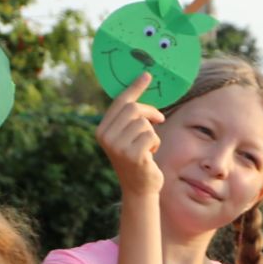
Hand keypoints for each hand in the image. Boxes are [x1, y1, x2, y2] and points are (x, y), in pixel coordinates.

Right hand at [97, 73, 163, 195]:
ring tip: (148, 146)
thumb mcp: (128, 136)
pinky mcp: (132, 155)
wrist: (139, 188)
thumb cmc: (137, 158)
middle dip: (150, 112)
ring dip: (152, 133)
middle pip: (133, 109)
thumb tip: (142, 85)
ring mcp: (118, 147)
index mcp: (102, 130)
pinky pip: (151, 136)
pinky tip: (150, 155)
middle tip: (160, 118)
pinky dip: (155, 143)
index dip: (135, 88)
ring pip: (144, 123)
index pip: (120, 102)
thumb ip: (129, 118)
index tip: (147, 75)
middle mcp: (106, 137)